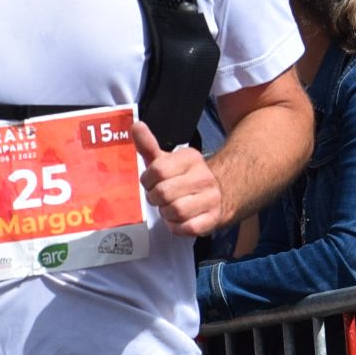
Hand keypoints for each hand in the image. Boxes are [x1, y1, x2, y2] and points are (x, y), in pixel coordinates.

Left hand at [133, 118, 223, 237]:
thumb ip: (149, 145)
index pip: (157, 170)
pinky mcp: (213, 218)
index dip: (147, 180)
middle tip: (159, 197)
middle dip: (155, 198)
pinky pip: (188, 228)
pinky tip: (179, 220)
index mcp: (190, 159)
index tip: (151, 182)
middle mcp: (203, 177)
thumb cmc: (185, 178)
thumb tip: (136, 126)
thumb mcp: (167, 160)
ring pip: (175, 211)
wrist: (219, 193)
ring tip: (169, 207)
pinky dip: (177, 227)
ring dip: (166, 213)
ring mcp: (211, 198)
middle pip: (163, 193)